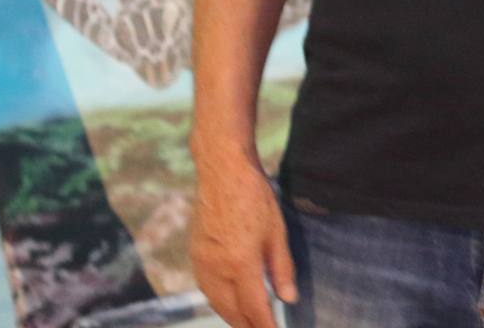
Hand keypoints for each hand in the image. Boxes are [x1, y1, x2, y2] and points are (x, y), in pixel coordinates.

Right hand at [190, 153, 297, 327]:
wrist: (222, 172)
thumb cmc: (255, 198)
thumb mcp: (277, 231)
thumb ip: (282, 268)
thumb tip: (288, 299)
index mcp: (240, 262)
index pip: (254, 307)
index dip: (265, 326)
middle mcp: (216, 268)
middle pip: (231, 311)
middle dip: (247, 326)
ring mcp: (201, 262)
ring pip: (216, 302)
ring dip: (232, 316)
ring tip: (248, 323)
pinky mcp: (194, 255)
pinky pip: (206, 288)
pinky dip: (219, 301)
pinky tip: (230, 302)